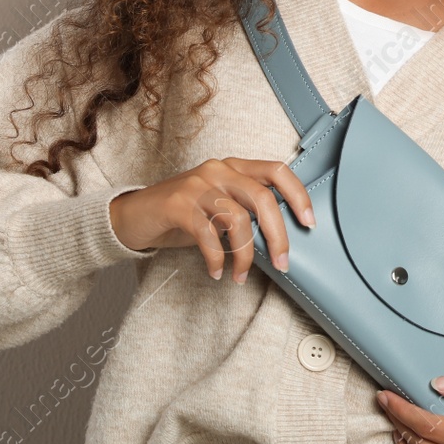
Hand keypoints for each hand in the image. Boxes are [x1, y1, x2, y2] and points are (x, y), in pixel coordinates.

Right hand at [108, 158, 314, 282]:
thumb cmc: (184, 214)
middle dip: (278, 235)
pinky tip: (217, 272)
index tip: (309, 223)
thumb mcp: (220, 208)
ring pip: (237, 218)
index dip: (298, 195)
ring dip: (245, 255)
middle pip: (263, 198)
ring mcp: (197, 184)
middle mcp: (219, 170)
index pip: (277, 171)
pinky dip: (217, 258)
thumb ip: (247, 213)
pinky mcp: (177, 203)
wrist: (134, 215)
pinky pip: (207, 234)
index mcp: (234, 167)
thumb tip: (281, 240)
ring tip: (240, 276)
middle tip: (282, 263)